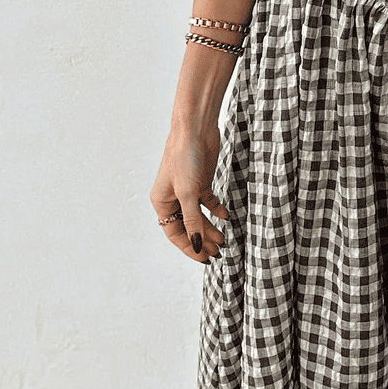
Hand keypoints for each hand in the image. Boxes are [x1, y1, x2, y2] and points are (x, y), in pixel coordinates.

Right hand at [151, 121, 228, 264]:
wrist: (196, 129)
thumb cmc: (185, 157)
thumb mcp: (188, 193)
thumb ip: (193, 221)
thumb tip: (197, 245)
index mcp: (162, 201)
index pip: (175, 233)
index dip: (190, 247)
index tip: (205, 258)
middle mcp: (173, 197)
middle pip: (187, 226)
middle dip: (202, 240)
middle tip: (219, 252)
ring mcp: (187, 189)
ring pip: (198, 216)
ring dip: (210, 228)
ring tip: (224, 240)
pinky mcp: (201, 181)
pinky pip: (208, 201)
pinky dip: (216, 209)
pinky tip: (225, 216)